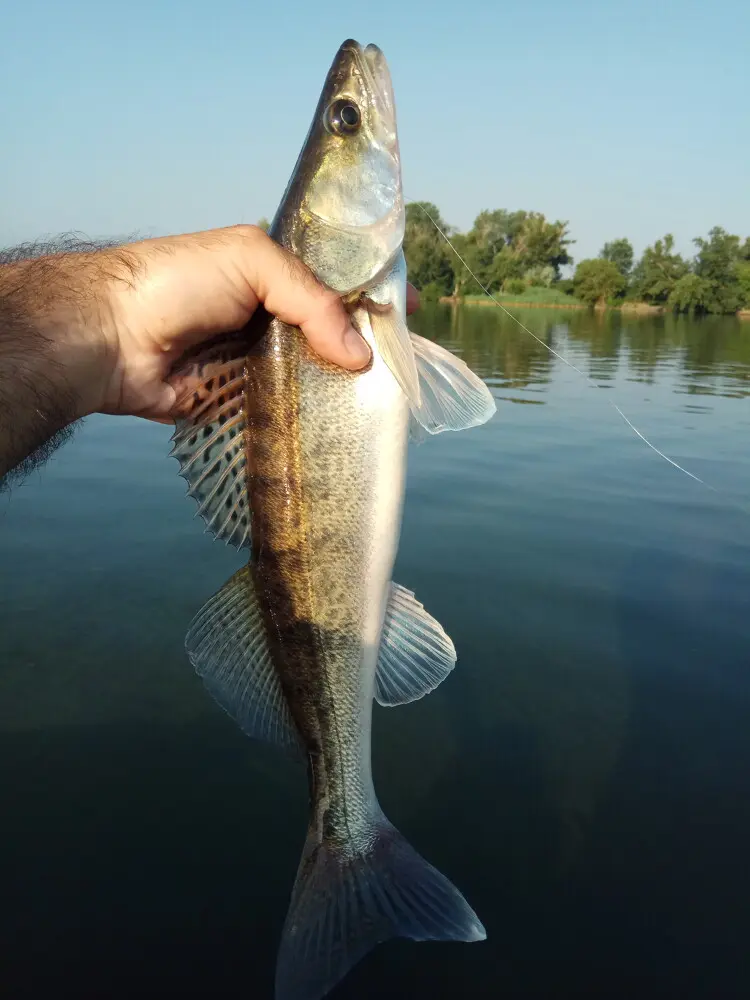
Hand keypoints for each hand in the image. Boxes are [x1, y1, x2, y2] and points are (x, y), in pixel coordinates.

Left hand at [98, 225, 420, 421]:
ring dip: (343, 388)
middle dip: (366, 348)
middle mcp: (271, 316)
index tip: (410, 314)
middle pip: (333, 333)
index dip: (374, 296)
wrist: (111, 337)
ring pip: (316, 375)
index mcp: (275, 272)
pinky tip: (343, 427)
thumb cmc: (176, 282)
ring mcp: (259, 360)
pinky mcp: (244, 401)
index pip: (338, 282)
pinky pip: (289, 410)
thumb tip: (360, 357)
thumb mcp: (251, 262)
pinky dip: (313, 418)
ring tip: (384, 403)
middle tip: (403, 369)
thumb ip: (312, 300)